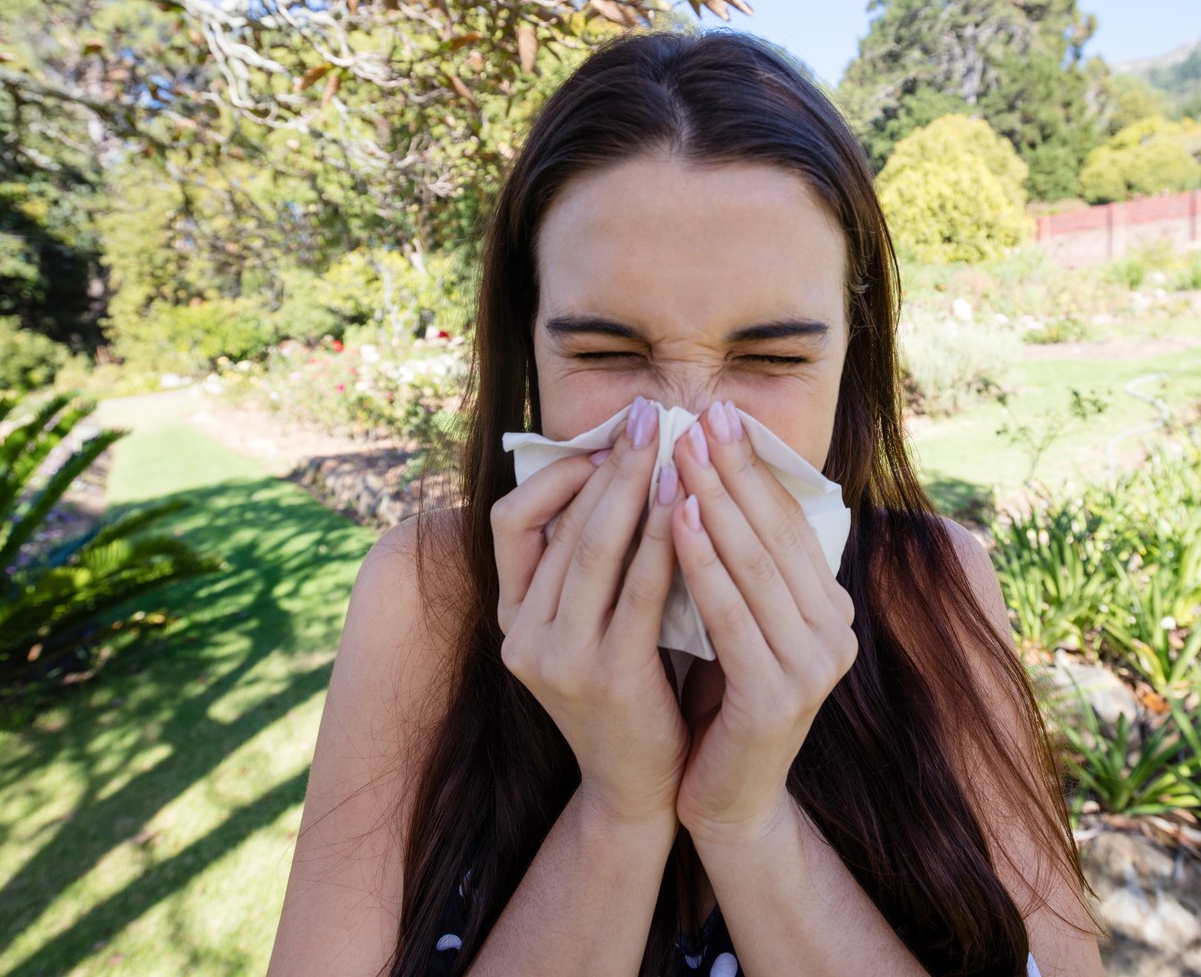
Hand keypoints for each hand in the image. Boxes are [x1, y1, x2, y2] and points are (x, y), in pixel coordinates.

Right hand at [491, 395, 689, 825]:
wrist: (641, 787)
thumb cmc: (628, 688)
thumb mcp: (590, 624)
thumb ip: (589, 564)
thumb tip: (618, 470)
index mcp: (511, 617)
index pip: (510, 522)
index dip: (555, 475)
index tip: (606, 441)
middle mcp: (522, 636)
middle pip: (562, 526)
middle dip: (610, 464)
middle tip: (650, 414)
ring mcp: (559, 660)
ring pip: (597, 551)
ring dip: (638, 490)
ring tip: (673, 446)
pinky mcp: (608, 677)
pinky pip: (639, 593)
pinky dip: (664, 542)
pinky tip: (690, 507)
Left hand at [666, 399, 857, 845]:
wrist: (724, 800)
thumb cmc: (717, 702)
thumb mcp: (737, 622)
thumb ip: (741, 567)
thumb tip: (715, 478)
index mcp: (830, 610)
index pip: (789, 523)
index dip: (752, 466)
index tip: (717, 414)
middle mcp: (834, 633)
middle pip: (775, 535)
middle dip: (733, 470)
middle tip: (699, 415)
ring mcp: (813, 667)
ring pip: (755, 567)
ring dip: (715, 502)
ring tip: (681, 453)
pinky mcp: (779, 696)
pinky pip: (732, 613)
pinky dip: (704, 562)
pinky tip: (677, 520)